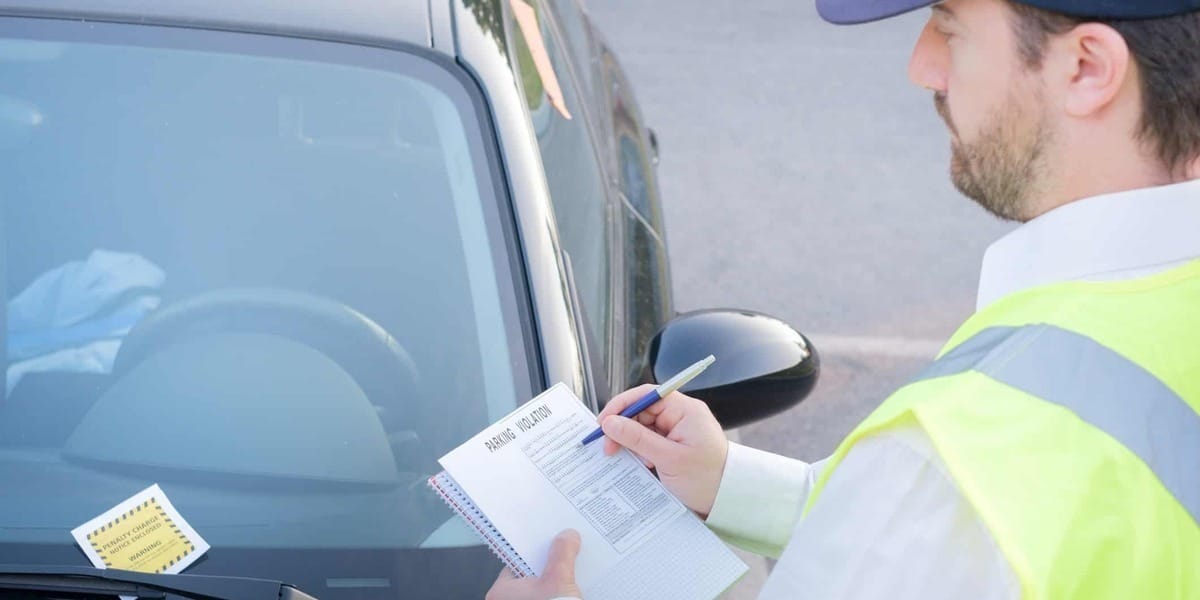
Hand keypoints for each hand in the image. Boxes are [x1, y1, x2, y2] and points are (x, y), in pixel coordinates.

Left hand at [486, 529, 582, 599]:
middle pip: (531, 578)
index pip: (517, 562)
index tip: (553, 541)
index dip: (537, 551)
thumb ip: (561, 555)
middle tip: (569, 554)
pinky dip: (561, 599)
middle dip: (550, 568)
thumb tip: (566, 537)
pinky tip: (578, 594)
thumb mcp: (559, 582)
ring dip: (557, 585)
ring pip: (540, 593)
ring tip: (578, 573)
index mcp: (501, 592)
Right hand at [598, 384, 727, 515]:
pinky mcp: (675, 444)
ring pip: (643, 427)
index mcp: (685, 410)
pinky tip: (638, 464)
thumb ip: (638, 439)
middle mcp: (682, 415)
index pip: (647, 395)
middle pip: (642, 411)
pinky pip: (650, 441)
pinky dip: (640, 451)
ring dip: (631, 442)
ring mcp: (678, 430)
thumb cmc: (707, 478)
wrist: (727, 499)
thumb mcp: (668, 459)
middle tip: (608, 447)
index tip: (604, 422)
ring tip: (626, 458)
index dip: (622, 405)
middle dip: (623, 428)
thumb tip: (610, 423)